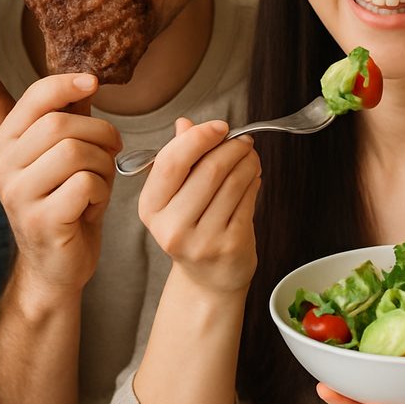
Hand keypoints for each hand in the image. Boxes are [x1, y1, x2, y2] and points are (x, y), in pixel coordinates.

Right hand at [0, 73, 119, 293]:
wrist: (58, 262)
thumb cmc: (67, 201)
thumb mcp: (65, 153)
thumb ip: (69, 117)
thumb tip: (87, 78)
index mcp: (2, 143)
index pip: (34, 98)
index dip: (67, 84)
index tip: (94, 82)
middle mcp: (0, 167)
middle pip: (60, 125)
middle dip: (100, 133)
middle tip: (112, 149)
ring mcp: (16, 196)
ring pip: (74, 152)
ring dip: (103, 164)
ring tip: (100, 182)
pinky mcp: (39, 221)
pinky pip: (85, 184)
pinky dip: (102, 192)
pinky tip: (92, 205)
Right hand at [137, 118, 260, 293]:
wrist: (208, 279)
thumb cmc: (193, 228)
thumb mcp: (175, 195)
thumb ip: (179, 158)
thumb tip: (185, 124)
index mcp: (150, 208)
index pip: (172, 161)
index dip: (199, 137)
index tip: (220, 126)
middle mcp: (171, 227)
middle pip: (208, 170)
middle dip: (232, 147)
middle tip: (243, 140)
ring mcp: (201, 240)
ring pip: (233, 183)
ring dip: (247, 162)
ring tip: (250, 157)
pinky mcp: (229, 246)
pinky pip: (248, 200)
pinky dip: (254, 182)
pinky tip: (253, 177)